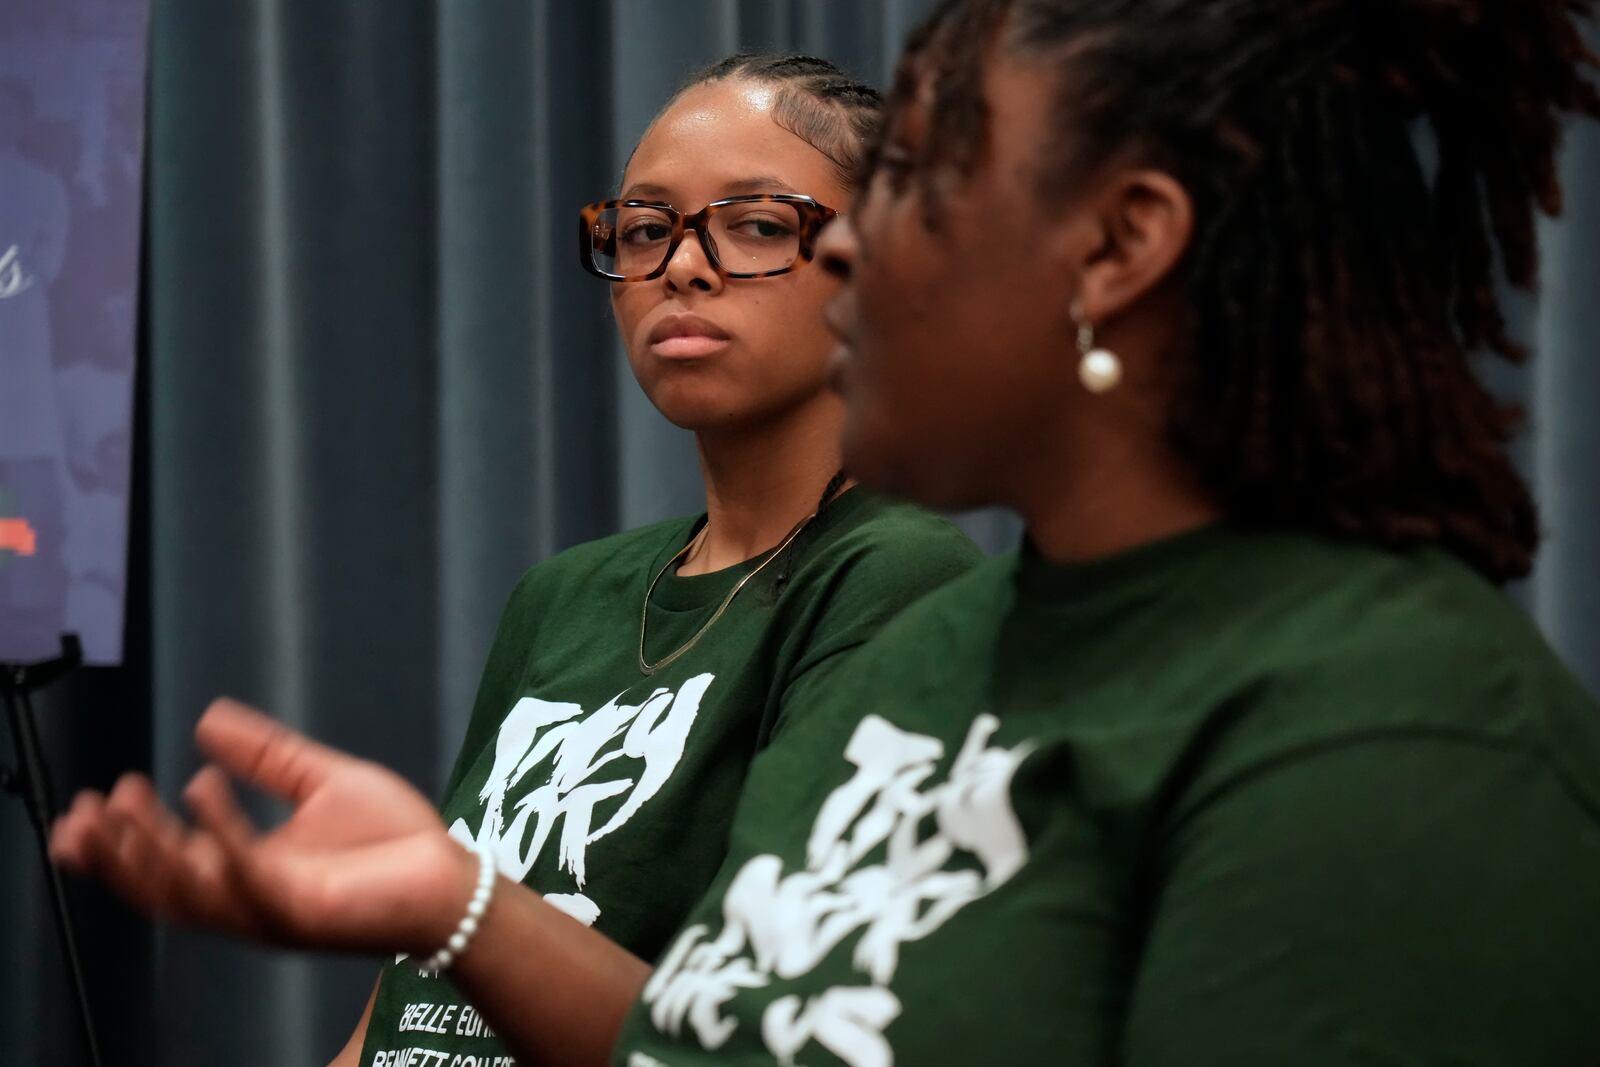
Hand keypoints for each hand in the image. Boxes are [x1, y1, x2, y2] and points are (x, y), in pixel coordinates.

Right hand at [49, 698, 475, 956]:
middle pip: (159, 885)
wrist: (450, 877)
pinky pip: (249, 873)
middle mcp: (247, 898)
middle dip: (115, 850)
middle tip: (85, 808)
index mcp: (245, 871)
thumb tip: (208, 720)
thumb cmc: (394, 841)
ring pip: (188, 890)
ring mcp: (271, 908)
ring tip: (124, 801)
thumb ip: (265, 755)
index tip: (83, 806)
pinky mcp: (302, 908)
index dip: (117, 841)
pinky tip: (202, 789)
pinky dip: (221, 832)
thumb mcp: (319, 781)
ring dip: (148, 847)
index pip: (164, 862)